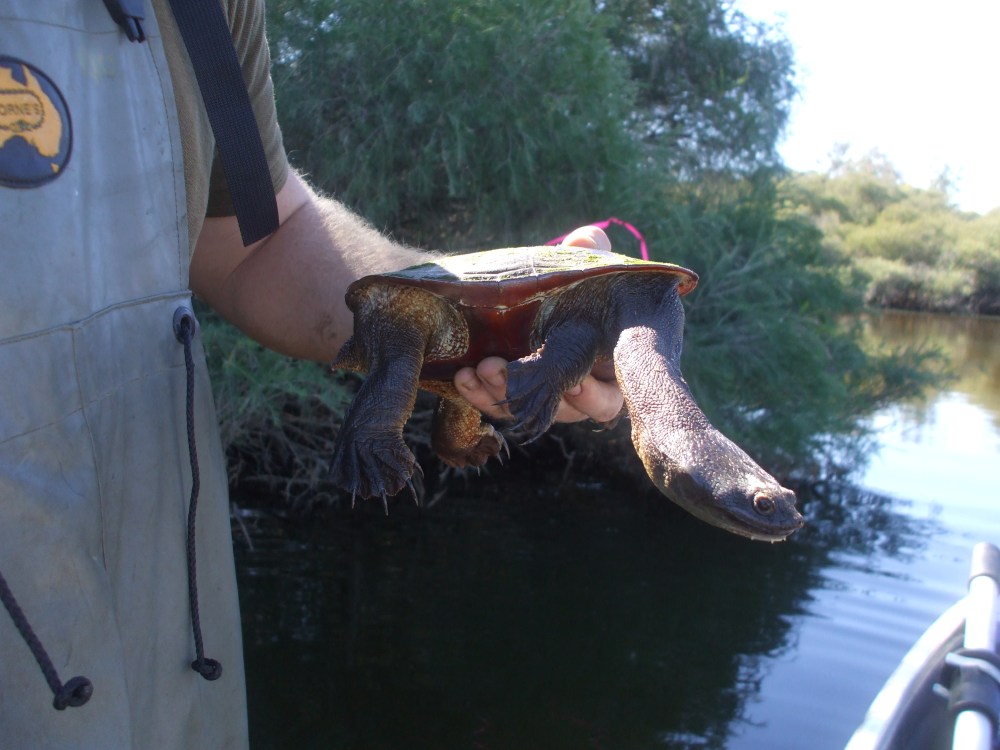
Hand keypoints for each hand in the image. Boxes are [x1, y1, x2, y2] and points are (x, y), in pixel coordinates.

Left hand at [453, 226, 625, 424]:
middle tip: (506, 369)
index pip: (607, 400)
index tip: (575, 383)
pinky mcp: (511, 397)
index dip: (593, 396)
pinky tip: (462, 375)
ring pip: (525, 410)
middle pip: (562, 411)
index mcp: (609, 372)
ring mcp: (542, 400)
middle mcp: (579, 396)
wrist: (540, 299)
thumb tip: (588, 238)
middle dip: (535, 394)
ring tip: (481, 367)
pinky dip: (478, 393)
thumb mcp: (587, 270)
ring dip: (499, 392)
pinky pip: (495, 405)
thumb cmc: (579, 290)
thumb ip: (592, 254)